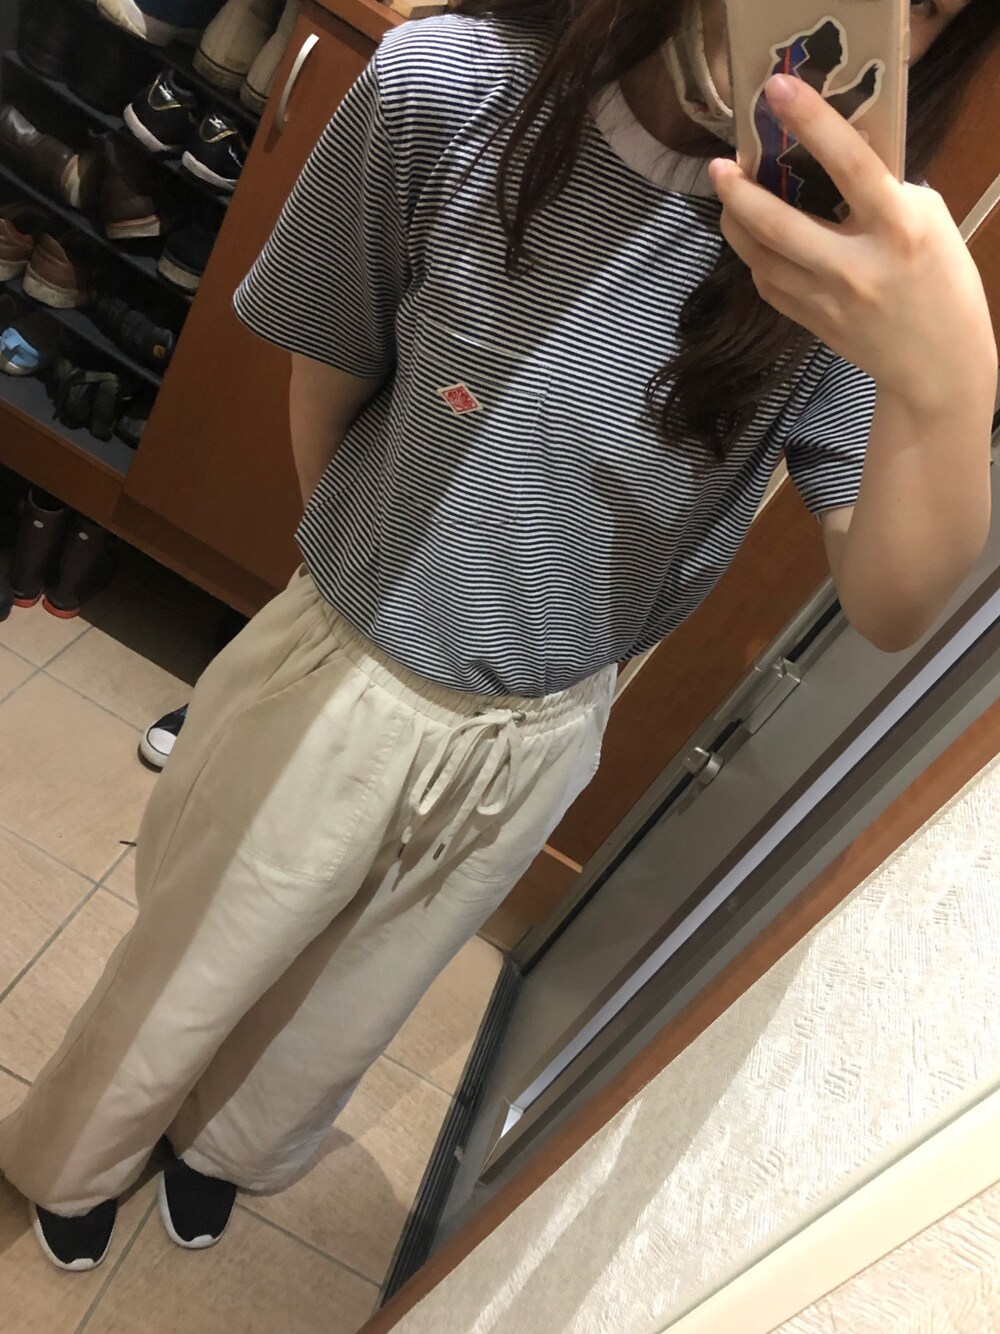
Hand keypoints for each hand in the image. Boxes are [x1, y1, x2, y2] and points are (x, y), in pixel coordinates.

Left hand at [708, 74, 997, 410]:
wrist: (938, 363)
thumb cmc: (940, 280)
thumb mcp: (928, 220)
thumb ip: (885, 189)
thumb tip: (831, 156)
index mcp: (898, 228)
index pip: (850, 164)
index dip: (811, 121)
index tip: (777, 90)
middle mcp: (857, 266)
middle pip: (779, 224)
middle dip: (740, 191)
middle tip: (720, 165)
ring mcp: (828, 300)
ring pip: (761, 258)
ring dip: (736, 223)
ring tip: (729, 195)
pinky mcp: (810, 323)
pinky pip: (767, 284)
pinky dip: (755, 258)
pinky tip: (754, 240)